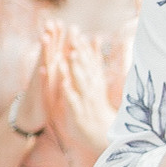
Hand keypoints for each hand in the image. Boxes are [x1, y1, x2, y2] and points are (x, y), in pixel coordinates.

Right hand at [12, 31, 52, 139]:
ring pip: (42, 63)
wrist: (28, 117)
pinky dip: (42, 76)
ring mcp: (40, 82)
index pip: (55, 49)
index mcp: (50, 68)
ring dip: (44, 51)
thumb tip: (64, 51)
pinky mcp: (39, 94)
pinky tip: (43, 68)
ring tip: (45, 37)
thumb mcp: (52, 80)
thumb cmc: (43, 97)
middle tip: (52, 21)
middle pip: (47, 51)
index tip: (61, 21)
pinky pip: (41, 84)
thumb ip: (57, 65)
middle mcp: (44, 72)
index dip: (58, 35)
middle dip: (50, 36)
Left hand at [48, 31, 116, 165]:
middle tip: (73, 37)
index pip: (88, 61)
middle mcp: (90, 89)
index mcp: (93, 81)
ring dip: (76, 69)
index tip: (75, 32)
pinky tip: (63, 82)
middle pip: (85, 68)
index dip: (82, 46)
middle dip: (79, 53)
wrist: (102, 135)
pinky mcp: (79, 113)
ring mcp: (85, 101)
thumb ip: (94, 59)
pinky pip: (73, 101)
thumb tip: (95, 37)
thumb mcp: (97, 80)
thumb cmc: (97, 107)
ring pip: (80, 82)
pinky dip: (69, 91)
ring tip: (70, 55)